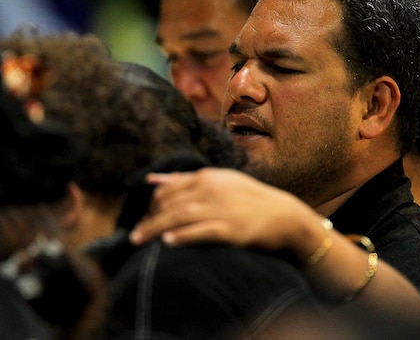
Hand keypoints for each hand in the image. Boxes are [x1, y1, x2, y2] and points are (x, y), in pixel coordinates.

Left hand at [129, 167, 319, 255]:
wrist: (283, 215)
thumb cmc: (249, 199)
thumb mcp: (219, 181)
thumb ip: (184, 180)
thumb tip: (151, 179)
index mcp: (207, 177)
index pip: (168, 189)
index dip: (151, 205)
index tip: (144, 219)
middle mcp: (211, 190)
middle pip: (169, 204)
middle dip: (149, 219)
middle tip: (135, 235)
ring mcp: (221, 209)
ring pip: (180, 217)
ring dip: (155, 228)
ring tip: (139, 240)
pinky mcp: (231, 229)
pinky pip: (202, 232)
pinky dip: (184, 236)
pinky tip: (168, 242)